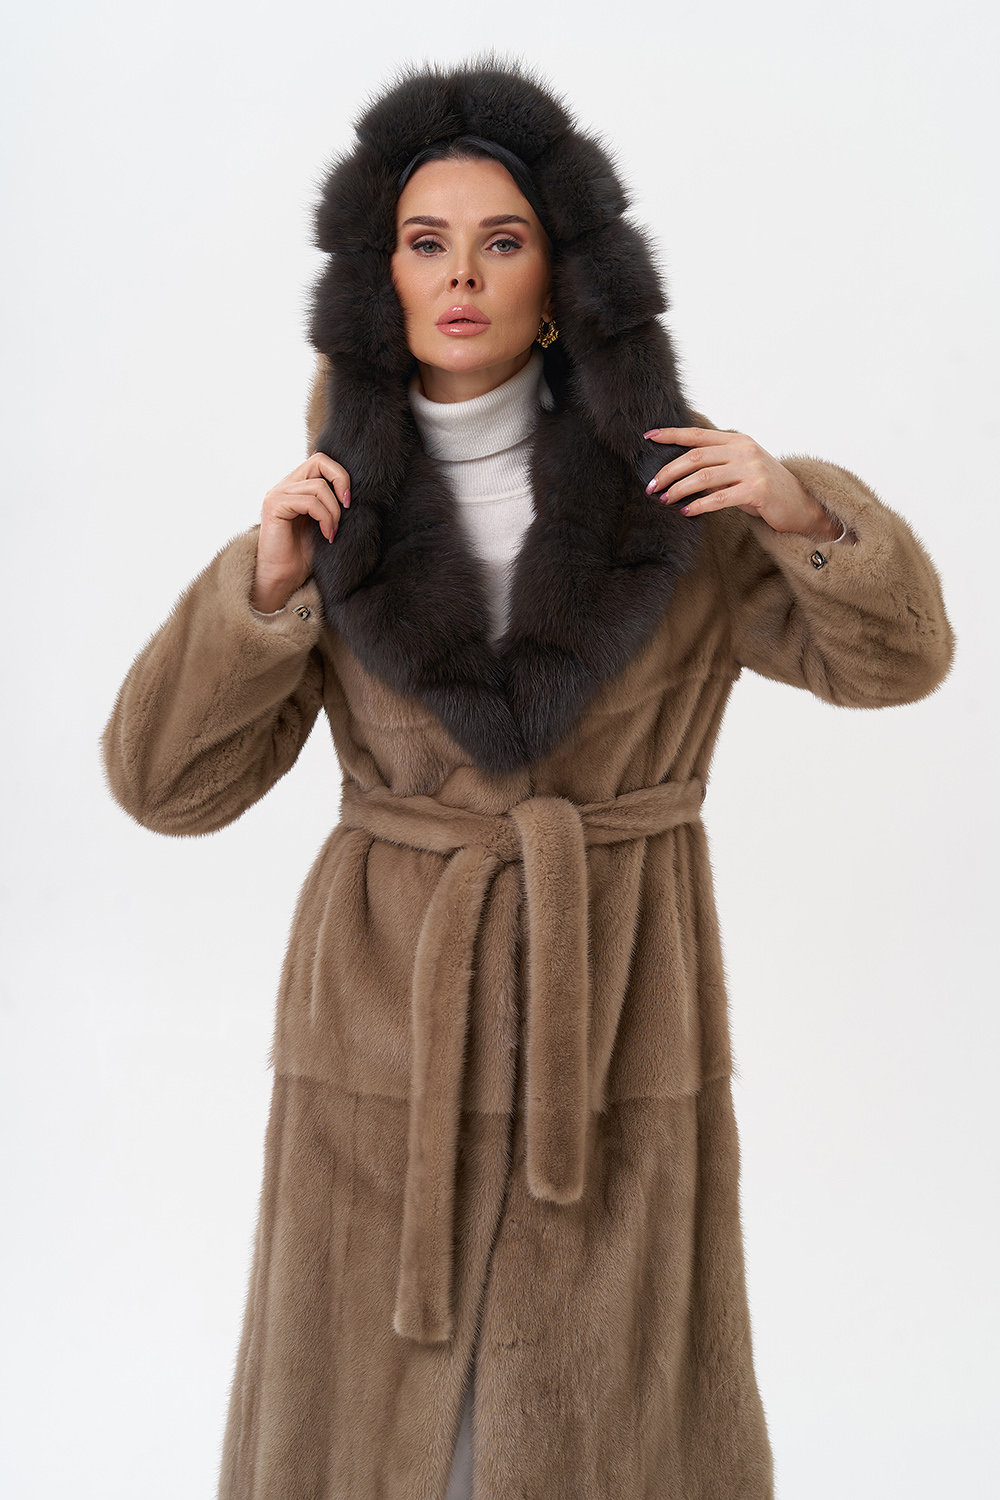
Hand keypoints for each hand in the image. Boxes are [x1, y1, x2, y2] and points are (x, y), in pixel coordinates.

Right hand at [251, 453, 351, 611]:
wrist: (283, 579)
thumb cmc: (305, 555)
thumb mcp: (326, 523)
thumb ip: (334, 503)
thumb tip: (359, 491)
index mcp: (296, 486)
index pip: (321, 460)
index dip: (340, 475)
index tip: (349, 501)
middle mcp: (285, 485)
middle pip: (319, 461)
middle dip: (341, 482)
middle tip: (347, 507)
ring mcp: (277, 494)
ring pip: (318, 486)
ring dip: (333, 511)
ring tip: (333, 532)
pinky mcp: (274, 506)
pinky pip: (309, 501)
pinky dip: (324, 517)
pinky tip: (327, 534)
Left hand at [642, 426, 842, 540]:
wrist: (800, 505)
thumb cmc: (765, 490)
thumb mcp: (739, 472)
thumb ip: (714, 469)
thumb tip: (678, 477)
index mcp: (737, 440)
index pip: (698, 434)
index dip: (671, 434)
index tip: (648, 437)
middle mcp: (744, 450)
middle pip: (696, 456)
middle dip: (669, 471)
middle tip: (651, 486)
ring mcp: (752, 468)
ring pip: (704, 477)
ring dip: (679, 489)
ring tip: (664, 499)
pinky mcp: (757, 490)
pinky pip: (720, 498)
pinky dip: (700, 505)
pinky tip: (686, 511)